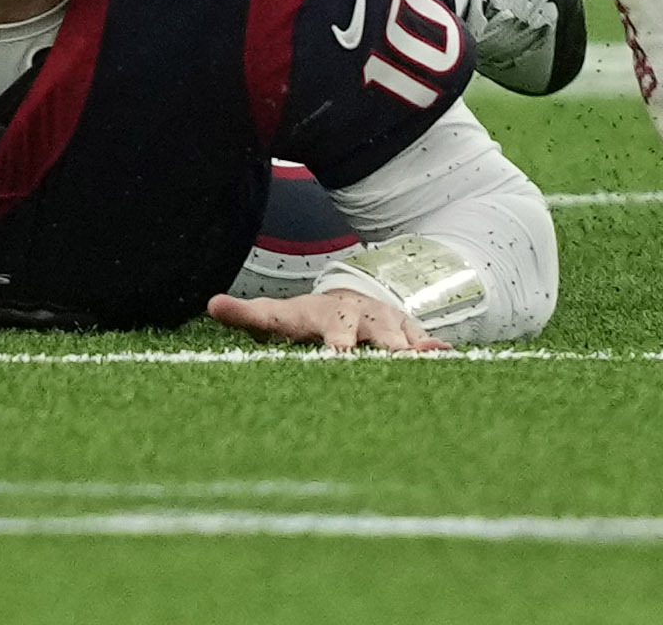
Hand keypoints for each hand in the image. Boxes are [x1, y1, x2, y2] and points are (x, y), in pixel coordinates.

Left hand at [206, 287, 447, 351]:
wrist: (348, 298)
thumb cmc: (307, 317)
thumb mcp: (277, 316)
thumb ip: (245, 315)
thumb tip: (211, 304)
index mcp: (328, 316)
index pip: (332, 332)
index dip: (335, 346)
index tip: (337, 359)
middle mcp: (362, 316)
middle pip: (376, 331)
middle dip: (387, 346)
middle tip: (398, 363)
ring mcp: (388, 322)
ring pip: (404, 336)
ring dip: (416, 351)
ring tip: (427, 365)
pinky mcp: (410, 332)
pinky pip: (424, 340)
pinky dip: (436, 351)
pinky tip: (450, 360)